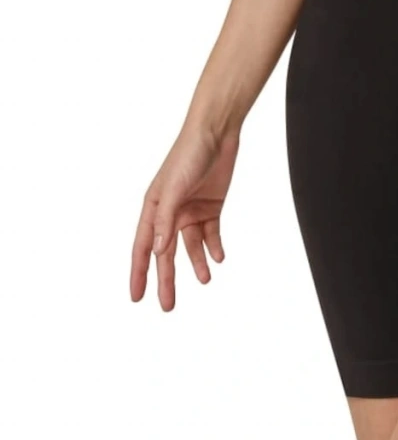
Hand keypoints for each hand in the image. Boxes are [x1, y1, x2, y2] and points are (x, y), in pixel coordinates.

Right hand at [129, 120, 239, 311]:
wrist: (216, 133)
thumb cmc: (188, 154)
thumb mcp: (173, 189)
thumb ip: (164, 220)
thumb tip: (156, 252)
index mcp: (154, 208)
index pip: (142, 248)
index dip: (139, 273)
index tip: (136, 297)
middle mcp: (170, 212)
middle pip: (166, 254)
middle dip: (167, 279)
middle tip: (168, 306)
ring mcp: (190, 210)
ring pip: (190, 246)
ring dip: (197, 263)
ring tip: (205, 279)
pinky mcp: (211, 206)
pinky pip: (211, 233)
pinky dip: (214, 246)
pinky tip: (219, 258)